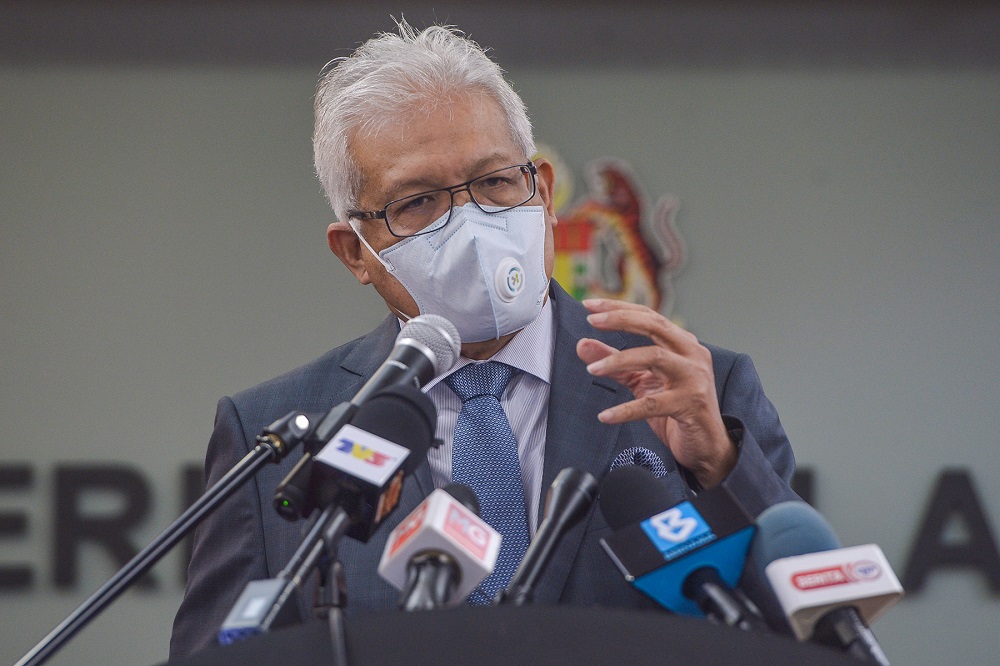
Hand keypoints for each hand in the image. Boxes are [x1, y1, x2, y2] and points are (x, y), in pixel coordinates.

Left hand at [576, 299, 735, 487]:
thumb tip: (583, 344)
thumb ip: (615, 363)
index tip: (589, 305)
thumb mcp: (642, 382)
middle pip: (655, 325)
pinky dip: (626, 410)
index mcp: (682, 344)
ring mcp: (694, 378)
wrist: (706, 444)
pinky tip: (606, 416)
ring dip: (619, 360)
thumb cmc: (676, 409)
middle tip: (592, 320)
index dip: (619, 308)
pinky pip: (652, 404)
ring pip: (654, 357)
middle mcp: (692, 355)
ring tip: (593, 368)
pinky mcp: (690, 405)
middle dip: (620, 319)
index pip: (649, 316)